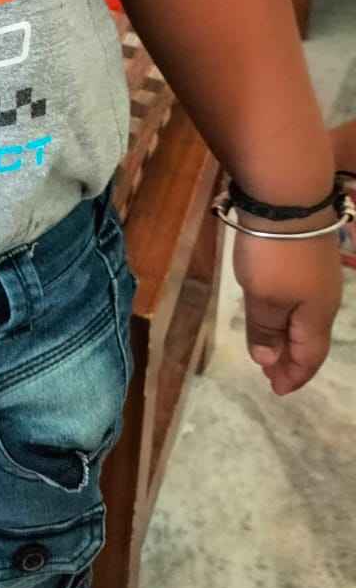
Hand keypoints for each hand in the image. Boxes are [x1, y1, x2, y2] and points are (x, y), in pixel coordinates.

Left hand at [232, 224, 343, 394]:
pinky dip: (286, 312)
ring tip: (268, 346)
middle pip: (310, 338)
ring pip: (305, 317)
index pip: (311, 356)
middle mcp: (324, 298)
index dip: (294, 374)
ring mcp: (318, 275)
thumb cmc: (274, 255)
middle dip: (291, 358)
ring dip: (287, 335)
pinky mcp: (308, 255)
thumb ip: (265, 328)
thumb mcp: (263, 296)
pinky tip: (272, 309)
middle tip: (269, 372)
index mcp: (317, 315)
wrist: (286, 198)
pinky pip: (299, 297)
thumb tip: (268, 359)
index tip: (276, 389)